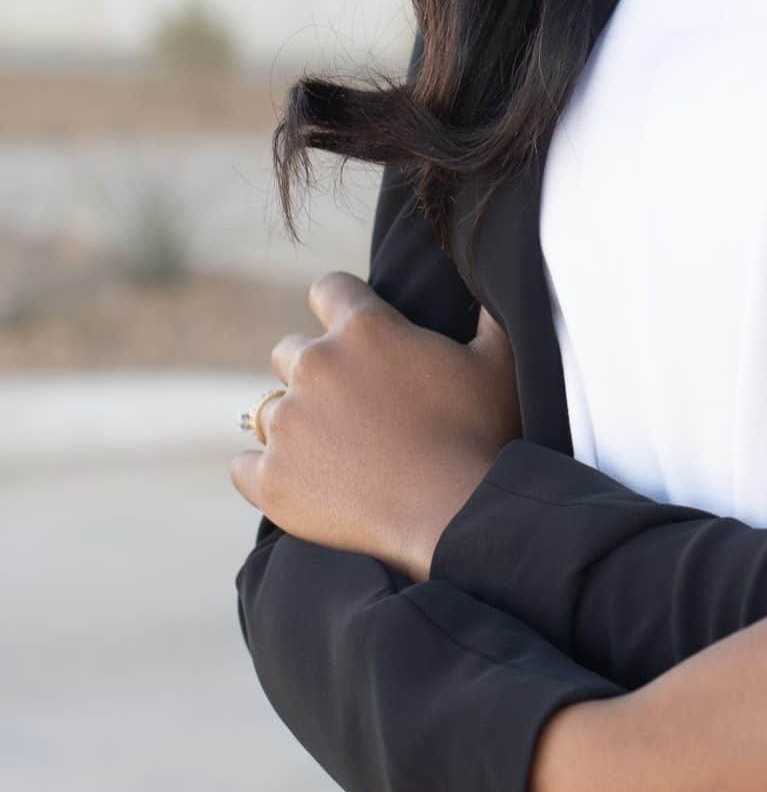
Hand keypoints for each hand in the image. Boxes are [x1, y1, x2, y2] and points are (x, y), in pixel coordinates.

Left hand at [229, 273, 522, 578]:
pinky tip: (300, 485)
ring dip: (293, 425)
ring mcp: (287, 422)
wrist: (455, 516)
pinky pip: (243, 467)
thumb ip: (488, 311)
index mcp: (365, 327)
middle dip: (316, 373)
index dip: (341, 306)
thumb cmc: (482, 435)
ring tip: (332, 454)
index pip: (329, 288)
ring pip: (268, 410)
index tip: (355, 332)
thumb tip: (489, 275)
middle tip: (352, 408)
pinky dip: (266, 475)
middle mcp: (315, 363)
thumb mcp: (497, 361)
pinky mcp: (270, 478)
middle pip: (290, 351)